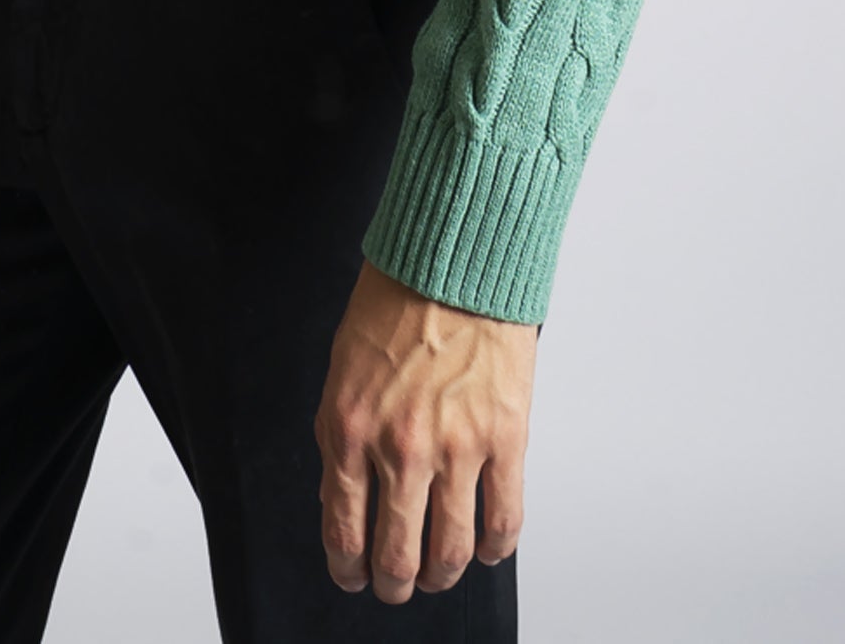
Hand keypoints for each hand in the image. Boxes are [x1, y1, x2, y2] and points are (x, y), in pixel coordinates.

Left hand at [313, 257, 538, 601]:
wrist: (453, 259)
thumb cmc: (396, 302)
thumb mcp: (342, 369)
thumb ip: (339, 436)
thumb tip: (342, 498)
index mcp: (349, 427)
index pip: (343, 528)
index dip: (347, 567)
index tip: (352, 576)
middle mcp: (400, 448)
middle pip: (397, 555)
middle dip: (393, 583)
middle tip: (395, 586)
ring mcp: (457, 448)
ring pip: (451, 552)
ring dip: (441, 575)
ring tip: (438, 573)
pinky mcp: (505, 440)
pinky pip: (504, 522)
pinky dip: (496, 549)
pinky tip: (488, 549)